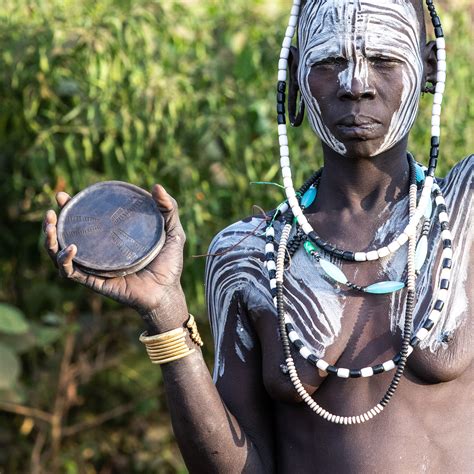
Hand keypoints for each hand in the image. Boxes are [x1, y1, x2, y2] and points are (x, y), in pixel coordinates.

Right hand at [43, 185, 188, 330]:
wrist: (168, 291)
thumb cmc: (169, 264)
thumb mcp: (173, 231)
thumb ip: (169, 209)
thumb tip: (156, 186)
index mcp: (111, 238)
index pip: (86, 220)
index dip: (71, 207)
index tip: (64, 195)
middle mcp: (99, 252)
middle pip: (67, 236)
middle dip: (54, 222)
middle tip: (53, 210)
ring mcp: (95, 267)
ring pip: (61, 254)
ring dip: (50, 241)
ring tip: (50, 226)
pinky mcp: (96, 281)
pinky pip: (73, 272)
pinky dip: (66, 260)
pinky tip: (71, 248)